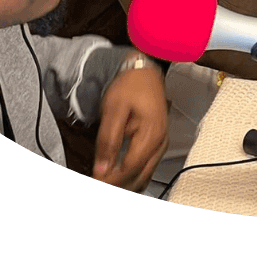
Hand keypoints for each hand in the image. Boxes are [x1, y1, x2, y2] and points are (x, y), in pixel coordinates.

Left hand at [93, 63, 168, 190]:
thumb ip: (108, 140)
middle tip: (99, 181)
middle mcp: (160, 144)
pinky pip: (147, 168)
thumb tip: (102, 169)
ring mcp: (161, 144)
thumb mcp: (114, 109)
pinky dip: (133, 176)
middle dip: (119, 185)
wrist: (145, 71)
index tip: (95, 180)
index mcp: (152, 135)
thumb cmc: (130, 86)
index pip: (130, 168)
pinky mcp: (158, 143)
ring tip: (106, 180)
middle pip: (140, 177)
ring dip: (126, 183)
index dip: (112, 179)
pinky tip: (119, 176)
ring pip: (145, 176)